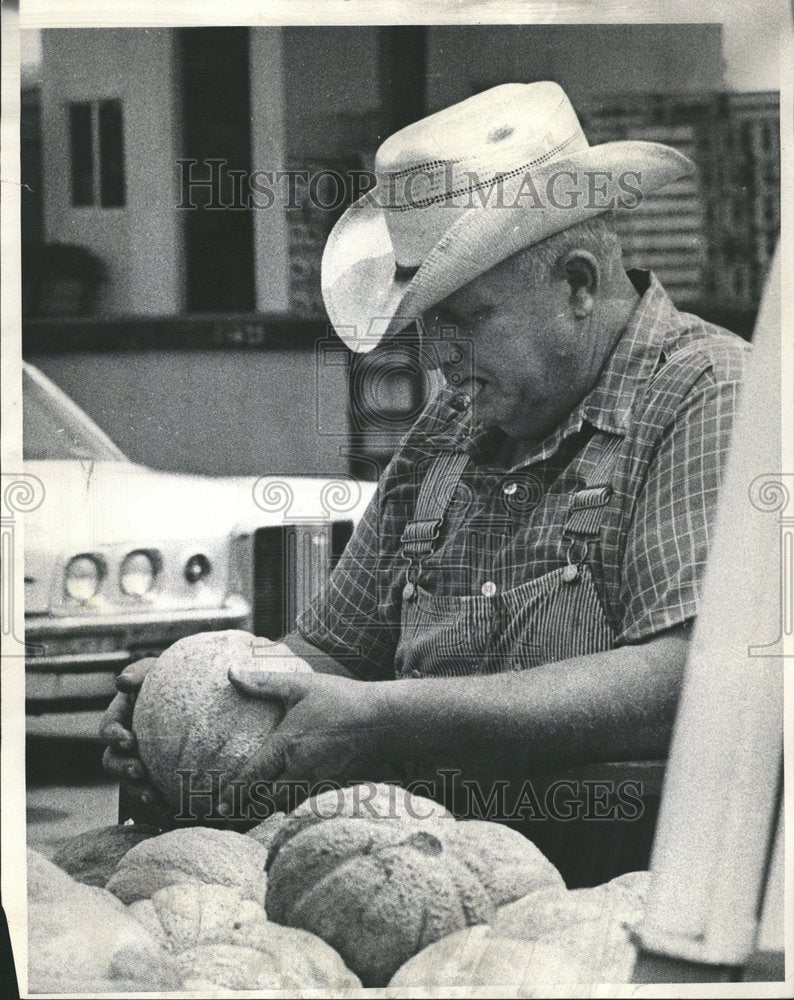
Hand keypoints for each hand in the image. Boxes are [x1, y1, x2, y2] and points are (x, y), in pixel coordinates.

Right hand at [100, 657, 166, 814]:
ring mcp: (140, 760)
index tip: (128, 740)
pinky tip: (171, 807)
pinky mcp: (158, 775)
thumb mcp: (156, 671)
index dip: (113, 737)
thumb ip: (140, 674)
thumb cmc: (172, 677)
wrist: (199, 697)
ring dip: (137, 788)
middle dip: (122, 768)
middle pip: (111, 761)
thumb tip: (122, 682)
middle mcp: (126, 742)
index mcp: (121, 717)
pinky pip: (152, 794)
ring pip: (129, 782)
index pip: (108, 729)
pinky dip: (159, 802)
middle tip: (139, 769)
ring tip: (152, 793)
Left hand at [220, 667, 395, 814]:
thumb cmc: (341, 699)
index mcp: (287, 745)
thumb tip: (231, 672)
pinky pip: (306, 804)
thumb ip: (264, 682)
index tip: (218, 805)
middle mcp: (299, 769)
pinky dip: (292, 807)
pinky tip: (287, 805)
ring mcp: (318, 781)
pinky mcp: (333, 787)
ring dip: (268, 811)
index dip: (233, 794)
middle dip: (246, 812)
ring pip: (286, 806)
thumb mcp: (301, 685)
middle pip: (266, 802)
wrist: (384, 721)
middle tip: (229, 817)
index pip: (253, 777)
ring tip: (253, 814)